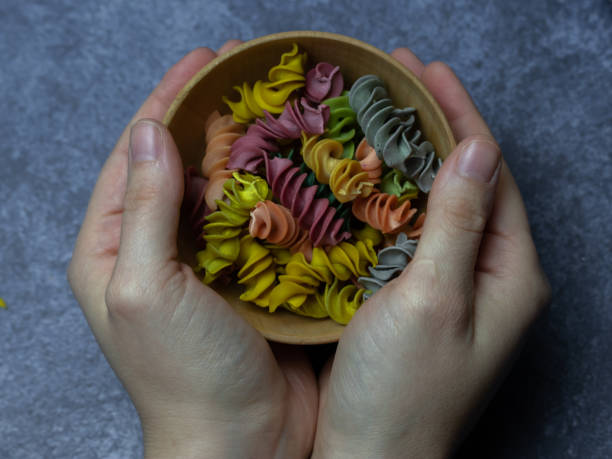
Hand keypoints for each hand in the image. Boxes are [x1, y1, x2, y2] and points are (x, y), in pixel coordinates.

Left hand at [68, 42, 316, 458]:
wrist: (243, 444)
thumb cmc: (184, 376)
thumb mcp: (147, 288)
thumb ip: (143, 210)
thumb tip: (148, 132)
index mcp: (112, 250)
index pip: (134, 156)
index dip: (165, 101)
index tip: (203, 60)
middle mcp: (157, 250)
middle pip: (180, 165)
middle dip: (210, 117)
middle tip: (248, 75)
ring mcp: (207, 263)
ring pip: (225, 188)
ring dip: (250, 149)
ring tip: (280, 108)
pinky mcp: (251, 277)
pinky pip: (262, 220)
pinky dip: (279, 190)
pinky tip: (303, 165)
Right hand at [312, 49, 550, 457]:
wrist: (369, 457)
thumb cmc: (401, 391)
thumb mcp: (432, 300)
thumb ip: (456, 224)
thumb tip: (476, 149)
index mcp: (509, 273)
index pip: (490, 173)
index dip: (459, 116)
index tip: (425, 70)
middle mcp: (489, 276)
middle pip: (466, 182)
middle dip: (435, 127)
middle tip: (398, 79)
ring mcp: (454, 287)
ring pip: (438, 204)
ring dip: (412, 158)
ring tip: (382, 114)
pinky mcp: (420, 297)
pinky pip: (413, 231)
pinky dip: (392, 197)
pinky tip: (369, 176)